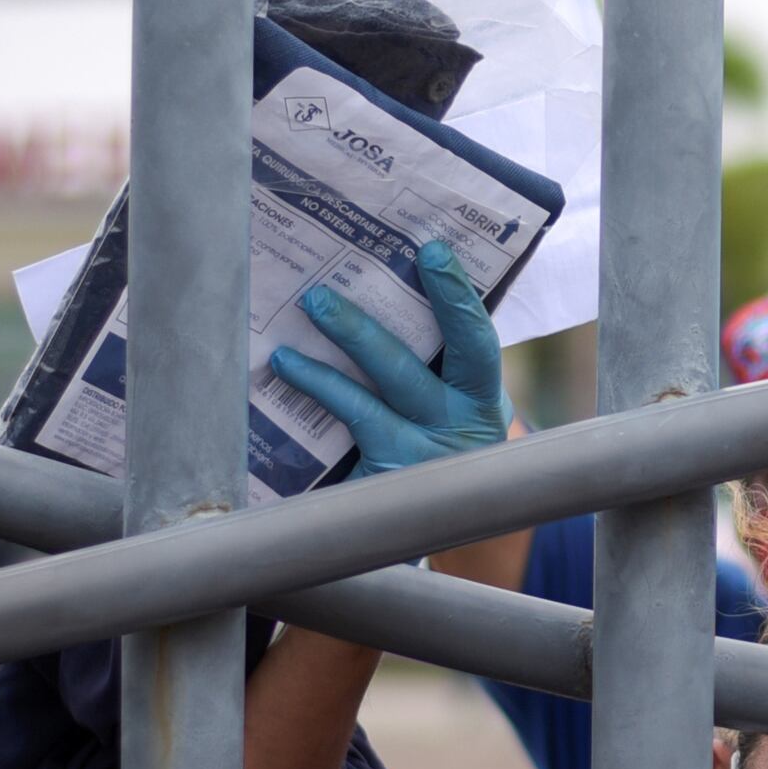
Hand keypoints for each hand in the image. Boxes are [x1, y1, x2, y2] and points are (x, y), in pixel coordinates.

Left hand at [269, 244, 509, 473]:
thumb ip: (444, 357)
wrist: (444, 516)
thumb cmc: (447, 437)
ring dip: (319, 375)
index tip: (433, 252)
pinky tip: (284, 370)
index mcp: (483, 400)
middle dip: (360, 333)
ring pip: (362, 408)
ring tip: (286, 344)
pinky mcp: (381, 484)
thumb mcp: (461, 400)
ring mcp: (415, 462)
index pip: (477, 343)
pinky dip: (314, 398)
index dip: (457, 298)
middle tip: (319, 297)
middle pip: (405, 374)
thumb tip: (398, 279)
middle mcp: (454, 431)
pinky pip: (339, 439)